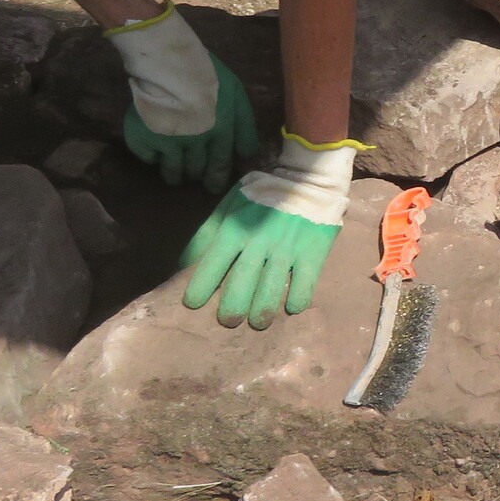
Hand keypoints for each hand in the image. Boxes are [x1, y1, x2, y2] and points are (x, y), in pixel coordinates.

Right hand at [109, 4, 258, 188]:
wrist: (169, 63)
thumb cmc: (207, 74)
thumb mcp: (236, 94)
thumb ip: (244, 126)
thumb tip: (248, 155)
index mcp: (219, 133)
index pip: (220, 165)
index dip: (217, 178)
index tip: (213, 188)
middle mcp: (195, 144)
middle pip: (196, 170)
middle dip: (196, 175)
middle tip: (193, 179)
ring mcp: (168, 144)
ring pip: (172, 170)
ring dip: (174, 174)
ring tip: (174, 175)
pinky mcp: (143, 139)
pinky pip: (147, 158)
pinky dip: (150, 157)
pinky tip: (153, 153)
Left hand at [180, 136, 357, 328]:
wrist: (308, 177)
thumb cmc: (261, 196)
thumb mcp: (229, 205)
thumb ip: (207, 233)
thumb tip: (185, 263)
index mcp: (236, 228)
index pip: (214, 262)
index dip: (201, 286)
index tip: (193, 304)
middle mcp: (259, 240)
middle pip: (243, 280)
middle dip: (233, 306)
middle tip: (228, 321)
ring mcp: (288, 247)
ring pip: (273, 286)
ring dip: (264, 308)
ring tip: (258, 322)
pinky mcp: (314, 251)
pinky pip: (306, 282)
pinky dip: (298, 297)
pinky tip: (291, 307)